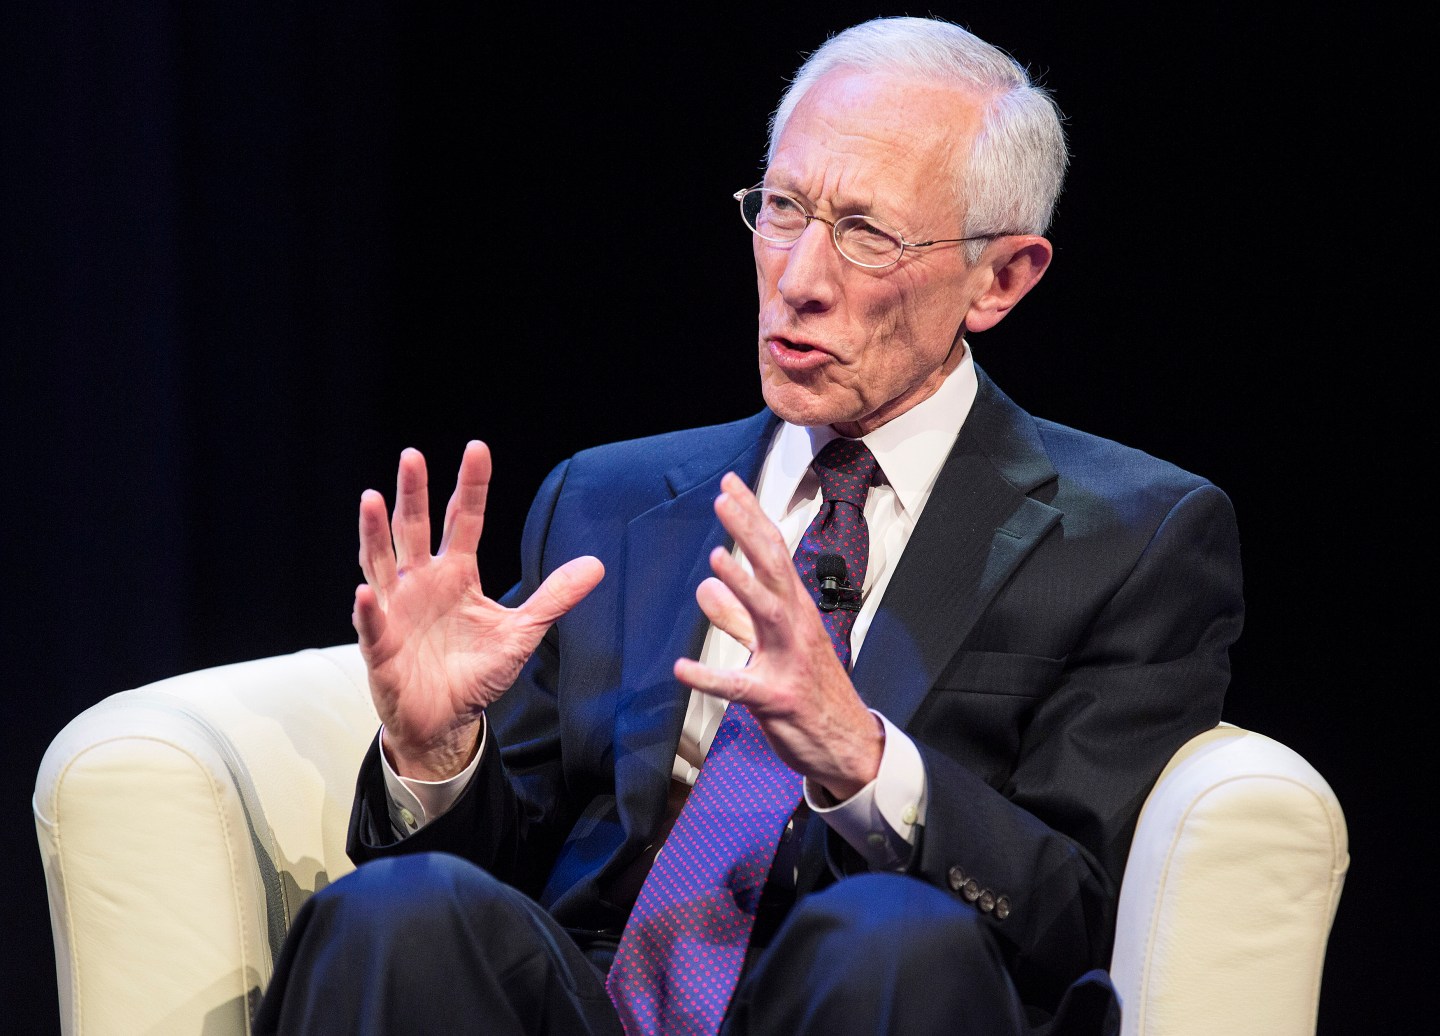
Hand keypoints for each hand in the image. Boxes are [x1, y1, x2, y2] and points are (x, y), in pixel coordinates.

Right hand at [354, 441, 603, 779]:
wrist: (446, 721)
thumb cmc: (476, 673)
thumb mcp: (522, 633)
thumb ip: (554, 597)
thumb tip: (596, 564)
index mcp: (456, 573)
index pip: (462, 520)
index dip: (470, 486)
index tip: (477, 449)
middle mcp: (422, 581)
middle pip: (414, 528)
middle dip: (413, 493)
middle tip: (413, 455)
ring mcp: (396, 609)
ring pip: (381, 562)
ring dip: (375, 532)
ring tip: (372, 499)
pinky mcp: (381, 646)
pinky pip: (373, 623)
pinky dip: (369, 607)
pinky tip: (368, 589)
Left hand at [673, 472, 882, 799]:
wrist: (847, 745)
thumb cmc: (811, 692)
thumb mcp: (770, 647)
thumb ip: (736, 617)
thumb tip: (705, 586)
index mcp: (793, 610)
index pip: (772, 553)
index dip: (751, 518)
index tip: (730, 486)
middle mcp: (795, 627)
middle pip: (773, 570)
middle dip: (749, 532)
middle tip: (724, 499)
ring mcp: (788, 662)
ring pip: (766, 615)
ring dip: (743, 586)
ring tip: (716, 559)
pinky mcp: (776, 699)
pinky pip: (739, 686)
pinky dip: (710, 678)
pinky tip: (683, 669)